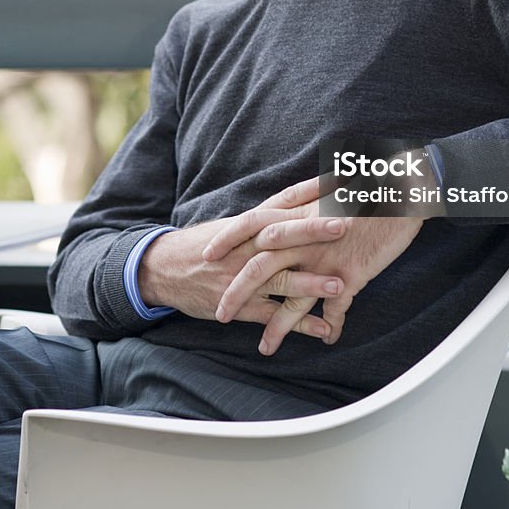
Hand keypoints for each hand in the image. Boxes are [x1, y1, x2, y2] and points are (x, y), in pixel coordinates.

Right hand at [138, 208, 345, 343]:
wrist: (165, 268)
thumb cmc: (206, 244)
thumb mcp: (234, 224)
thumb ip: (267, 217)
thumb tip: (302, 201)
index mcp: (251, 223)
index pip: (286, 200)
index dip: (312, 189)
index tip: (341, 179)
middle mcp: (248, 246)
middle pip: (282, 235)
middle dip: (313, 230)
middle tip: (344, 224)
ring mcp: (243, 276)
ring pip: (280, 277)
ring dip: (310, 283)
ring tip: (340, 285)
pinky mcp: (240, 305)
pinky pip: (272, 314)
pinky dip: (299, 323)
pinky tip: (324, 328)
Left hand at [203, 176, 423, 354]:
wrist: (400, 193)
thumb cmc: (364, 189)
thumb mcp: (327, 190)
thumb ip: (301, 203)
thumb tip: (281, 207)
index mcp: (297, 213)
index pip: (250, 224)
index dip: (227, 239)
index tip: (207, 255)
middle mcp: (305, 237)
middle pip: (260, 267)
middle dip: (237, 292)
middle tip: (220, 314)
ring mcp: (326, 259)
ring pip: (293, 298)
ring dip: (276, 326)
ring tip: (264, 348)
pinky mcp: (351, 275)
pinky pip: (335, 309)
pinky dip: (330, 326)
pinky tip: (327, 339)